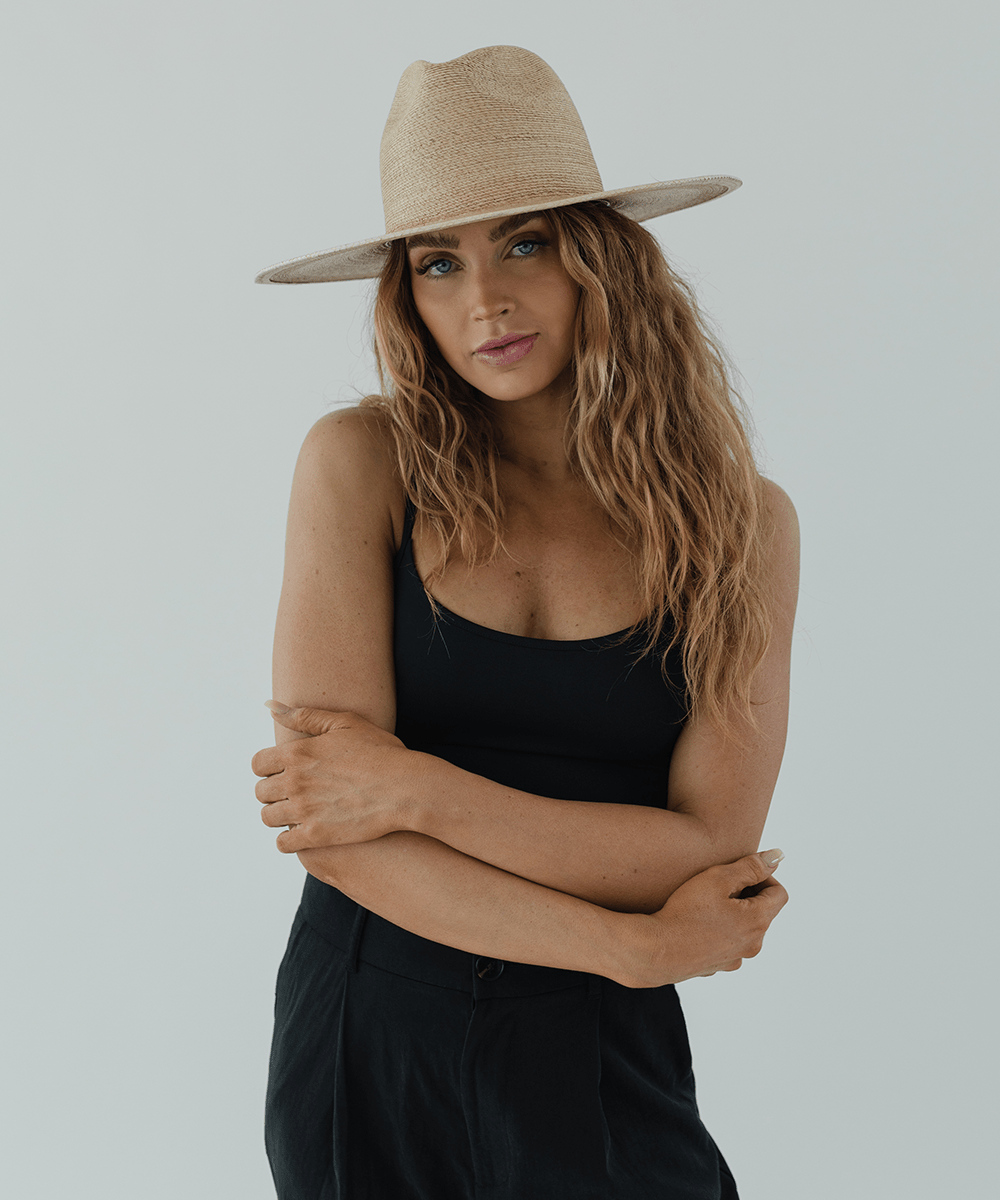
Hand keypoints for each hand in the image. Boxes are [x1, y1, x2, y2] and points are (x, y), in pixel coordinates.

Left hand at [251, 704, 413, 851]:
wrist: (407, 788)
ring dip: (279, 815)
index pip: (258, 764)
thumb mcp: (345, 723)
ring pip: (268, 818)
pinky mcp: (315, 836)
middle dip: (274, 792)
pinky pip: (282, 843)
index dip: (269, 768)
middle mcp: (295, 781)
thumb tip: (269, 705)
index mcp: (298, 752)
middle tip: (294, 793)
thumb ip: (304, 716)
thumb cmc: (381, 752)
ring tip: (299, 813)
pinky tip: (304, 832)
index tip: (283, 771)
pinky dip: (289, 839)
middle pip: (261, 792)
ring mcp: (304, 810)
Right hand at [626, 851, 788, 987]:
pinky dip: (720, 931)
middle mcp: (753, 944)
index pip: (779, 893)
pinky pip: (728, 943)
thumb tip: (777, 857)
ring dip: (734, 913)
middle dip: (746, 894)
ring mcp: (736, 958)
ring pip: (745, 928)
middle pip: (762, 911)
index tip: (740, 871)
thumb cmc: (686, 912)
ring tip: (706, 903)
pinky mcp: (719, 966)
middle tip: (718, 884)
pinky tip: (697, 923)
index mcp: (758, 921)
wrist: (657, 950)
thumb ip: (751, 866)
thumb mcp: (718, 878)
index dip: (764, 876)